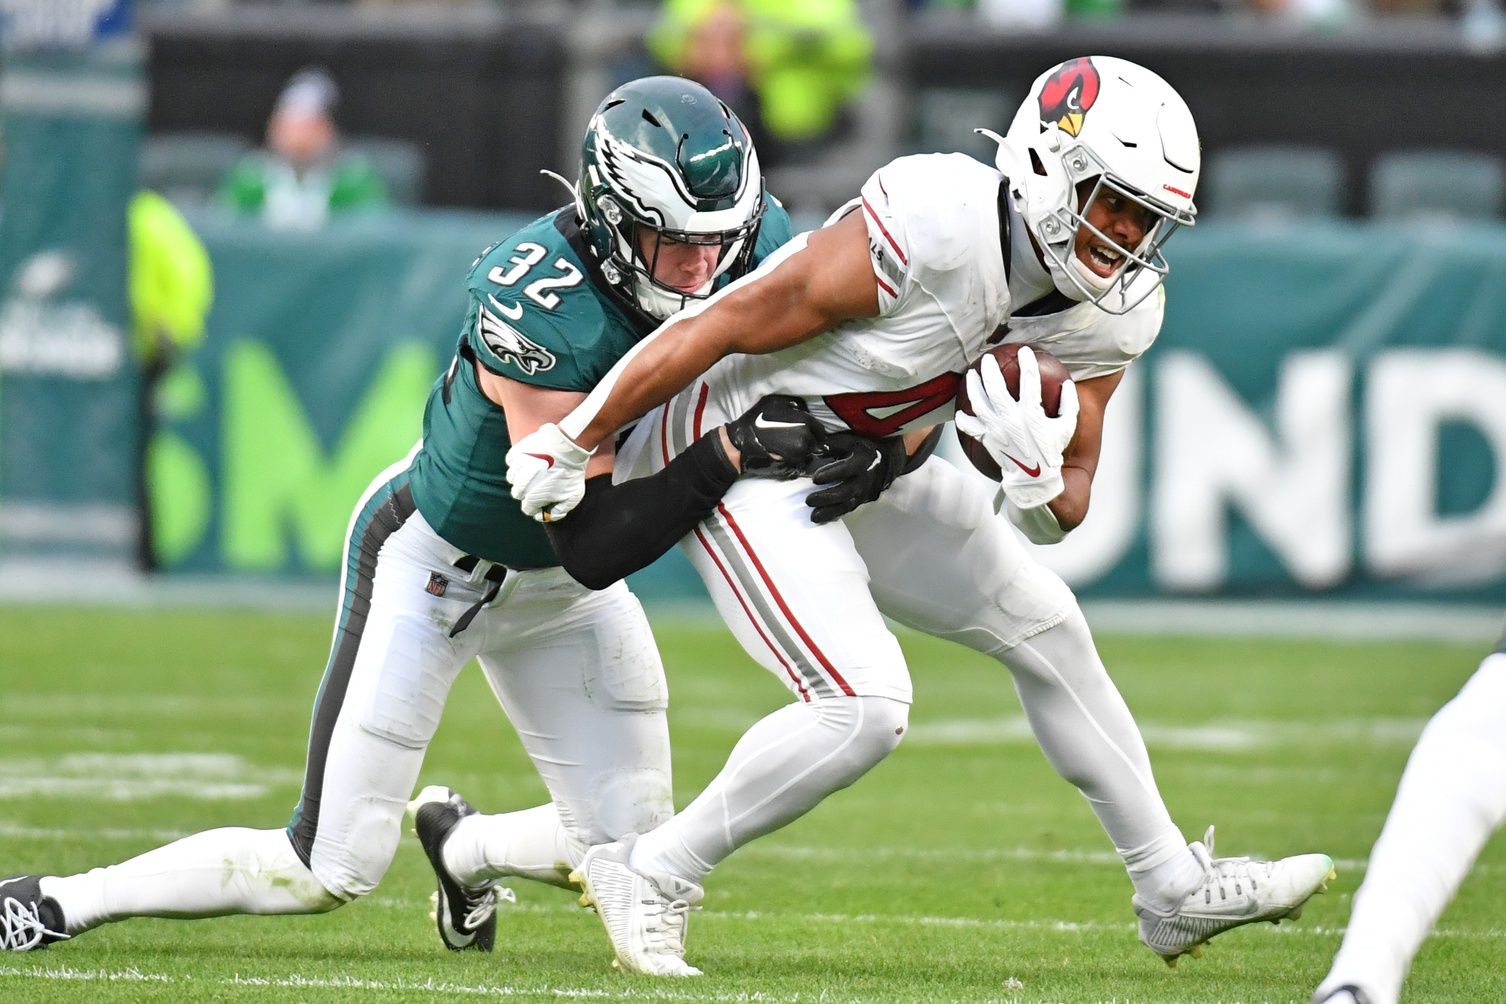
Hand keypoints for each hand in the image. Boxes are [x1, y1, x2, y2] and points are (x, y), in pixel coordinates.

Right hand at [506, 422, 593, 521]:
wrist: (567, 446)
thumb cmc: (571, 472)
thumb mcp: (572, 497)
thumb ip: (559, 511)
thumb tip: (546, 516)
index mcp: (533, 498)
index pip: (527, 509)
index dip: (536, 506)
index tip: (544, 498)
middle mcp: (520, 485)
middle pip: (518, 494)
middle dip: (528, 492)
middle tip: (540, 483)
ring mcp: (516, 469)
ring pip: (512, 478)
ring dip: (521, 476)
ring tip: (535, 470)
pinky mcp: (515, 454)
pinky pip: (511, 462)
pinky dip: (517, 462)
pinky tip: (530, 459)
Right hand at [725, 395, 825, 479]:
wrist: (743, 441)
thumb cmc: (756, 421)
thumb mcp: (774, 402)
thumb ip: (791, 404)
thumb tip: (800, 407)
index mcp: (804, 420)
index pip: (820, 429)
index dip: (816, 431)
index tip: (812, 433)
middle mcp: (805, 436)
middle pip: (814, 441)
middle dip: (808, 440)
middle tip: (793, 438)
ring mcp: (799, 451)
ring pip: (807, 451)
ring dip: (801, 449)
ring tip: (786, 446)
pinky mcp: (792, 462)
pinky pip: (799, 460)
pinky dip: (794, 458)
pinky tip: (783, 453)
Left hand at [804, 432, 907, 523]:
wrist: (888, 461)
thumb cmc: (866, 449)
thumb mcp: (852, 441)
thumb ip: (833, 445)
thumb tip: (815, 449)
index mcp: (862, 461)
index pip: (845, 469)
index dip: (830, 474)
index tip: (815, 478)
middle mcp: (865, 479)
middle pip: (845, 491)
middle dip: (826, 497)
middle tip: (809, 500)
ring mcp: (864, 492)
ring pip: (847, 504)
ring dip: (829, 511)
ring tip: (813, 516)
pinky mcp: (863, 500)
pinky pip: (848, 509)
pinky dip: (835, 514)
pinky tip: (822, 518)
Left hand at [953, 347, 1078, 509]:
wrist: (1034, 478)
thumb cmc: (1052, 452)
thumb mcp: (1067, 427)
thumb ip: (1069, 404)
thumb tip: (1068, 384)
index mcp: (1031, 413)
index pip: (1029, 380)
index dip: (1027, 362)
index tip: (1025, 350)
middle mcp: (1010, 418)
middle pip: (995, 386)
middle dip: (990, 369)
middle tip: (988, 358)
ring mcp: (995, 428)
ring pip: (978, 402)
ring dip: (973, 386)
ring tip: (971, 375)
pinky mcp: (986, 439)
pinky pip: (970, 427)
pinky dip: (963, 420)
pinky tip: (959, 412)